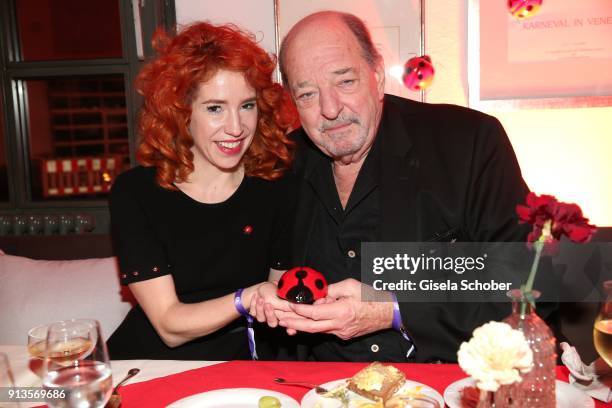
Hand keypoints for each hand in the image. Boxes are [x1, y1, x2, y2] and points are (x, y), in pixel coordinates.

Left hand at [249, 282, 292, 327]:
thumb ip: (289, 305)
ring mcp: (264, 316)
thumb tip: (299, 310)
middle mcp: (274, 317)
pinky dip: (253, 303)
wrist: (260, 287)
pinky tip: (255, 296)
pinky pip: (253, 313)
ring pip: (261, 319)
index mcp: (284, 314)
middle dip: (269, 314)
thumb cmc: (274, 289)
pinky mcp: (256, 314)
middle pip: (273, 323)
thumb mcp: (283, 294)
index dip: (290, 328)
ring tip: (260, 298)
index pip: (289, 324)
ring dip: (260, 308)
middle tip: (268, 304)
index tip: (287, 327)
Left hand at [276, 278, 393, 339]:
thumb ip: (332, 289)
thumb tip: (318, 294)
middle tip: (279, 319)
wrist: (388, 312)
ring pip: (316, 331)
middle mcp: (339, 326)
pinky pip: (325, 331)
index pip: (314, 313)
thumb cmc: (371, 297)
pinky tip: (304, 322)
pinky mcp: (344, 335)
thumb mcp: (350, 286)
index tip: (288, 304)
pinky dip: (314, 326)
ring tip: (285, 321)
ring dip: (300, 326)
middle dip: (293, 323)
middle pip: (311, 327)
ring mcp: (341, 333)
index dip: (299, 310)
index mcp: (341, 312)